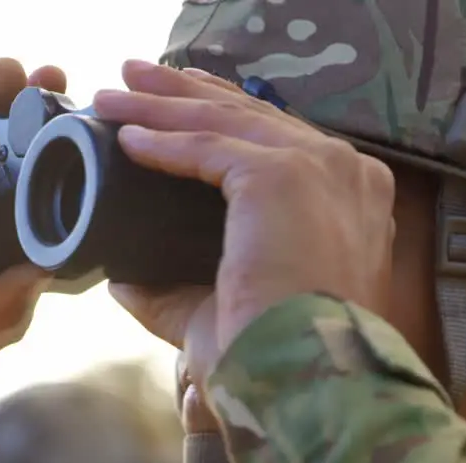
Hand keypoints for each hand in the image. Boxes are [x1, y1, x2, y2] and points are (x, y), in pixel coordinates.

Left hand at [97, 60, 395, 374]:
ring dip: (161, 105)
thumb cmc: (282, 359)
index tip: (175, 106)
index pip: (278, 140)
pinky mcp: (283, 176)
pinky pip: (207, 147)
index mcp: (352, 199)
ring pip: (224, 122)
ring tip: (113, 95)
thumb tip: (125, 279)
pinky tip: (125, 137)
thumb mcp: (230, 312)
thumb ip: (178, 291)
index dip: (221, 117)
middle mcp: (346, 173)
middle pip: (250, 117)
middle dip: (185, 95)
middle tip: (134, 78)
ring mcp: (319, 168)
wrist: (309, 381)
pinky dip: (161, 139)